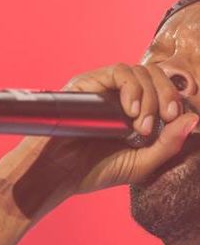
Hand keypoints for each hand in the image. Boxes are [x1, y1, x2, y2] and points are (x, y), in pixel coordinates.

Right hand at [0, 63, 198, 225]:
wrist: (58, 174)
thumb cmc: (94, 170)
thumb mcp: (141, 163)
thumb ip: (168, 145)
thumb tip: (193, 119)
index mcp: (136, 110)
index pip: (163, 89)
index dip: (175, 98)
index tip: (176, 119)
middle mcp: (121, 94)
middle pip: (155, 75)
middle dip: (166, 94)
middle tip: (164, 119)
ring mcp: (104, 86)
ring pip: (139, 71)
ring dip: (149, 95)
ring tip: (142, 125)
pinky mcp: (89, 82)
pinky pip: (118, 71)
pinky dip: (131, 87)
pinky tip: (131, 111)